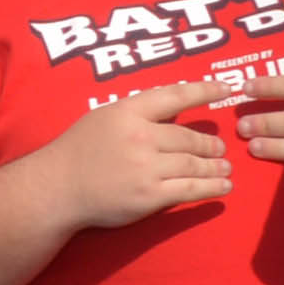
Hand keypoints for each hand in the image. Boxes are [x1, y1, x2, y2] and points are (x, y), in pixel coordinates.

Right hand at [31, 74, 245, 232]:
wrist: (57, 188)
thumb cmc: (79, 150)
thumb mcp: (104, 118)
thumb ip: (138, 114)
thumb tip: (177, 113)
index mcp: (128, 112)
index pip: (174, 96)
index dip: (203, 90)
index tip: (226, 88)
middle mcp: (140, 137)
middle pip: (190, 137)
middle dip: (210, 143)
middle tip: (220, 147)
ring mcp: (146, 168)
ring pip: (194, 164)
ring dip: (215, 166)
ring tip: (225, 167)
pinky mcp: (150, 196)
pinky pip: (191, 190)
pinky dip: (212, 187)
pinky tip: (223, 186)